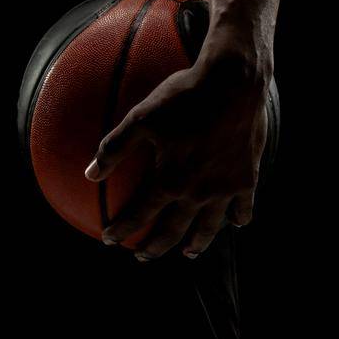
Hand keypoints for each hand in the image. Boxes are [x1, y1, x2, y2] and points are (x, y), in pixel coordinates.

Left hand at [84, 50, 269, 260]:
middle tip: (143, 256)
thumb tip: (90, 173)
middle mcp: (198, 193)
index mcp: (169, 181)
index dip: (123, 229)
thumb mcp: (141, 117)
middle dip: (155, 247)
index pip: (141, 215)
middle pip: (174, 230)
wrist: (232, 83)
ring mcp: (225, 188)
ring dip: (197, 244)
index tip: (109, 239)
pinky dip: (239, 218)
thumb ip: (114, 147)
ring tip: (189, 253)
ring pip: (210, 227)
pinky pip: (244, 207)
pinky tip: (236, 222)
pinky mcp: (248, 178)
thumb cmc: (183, 97)